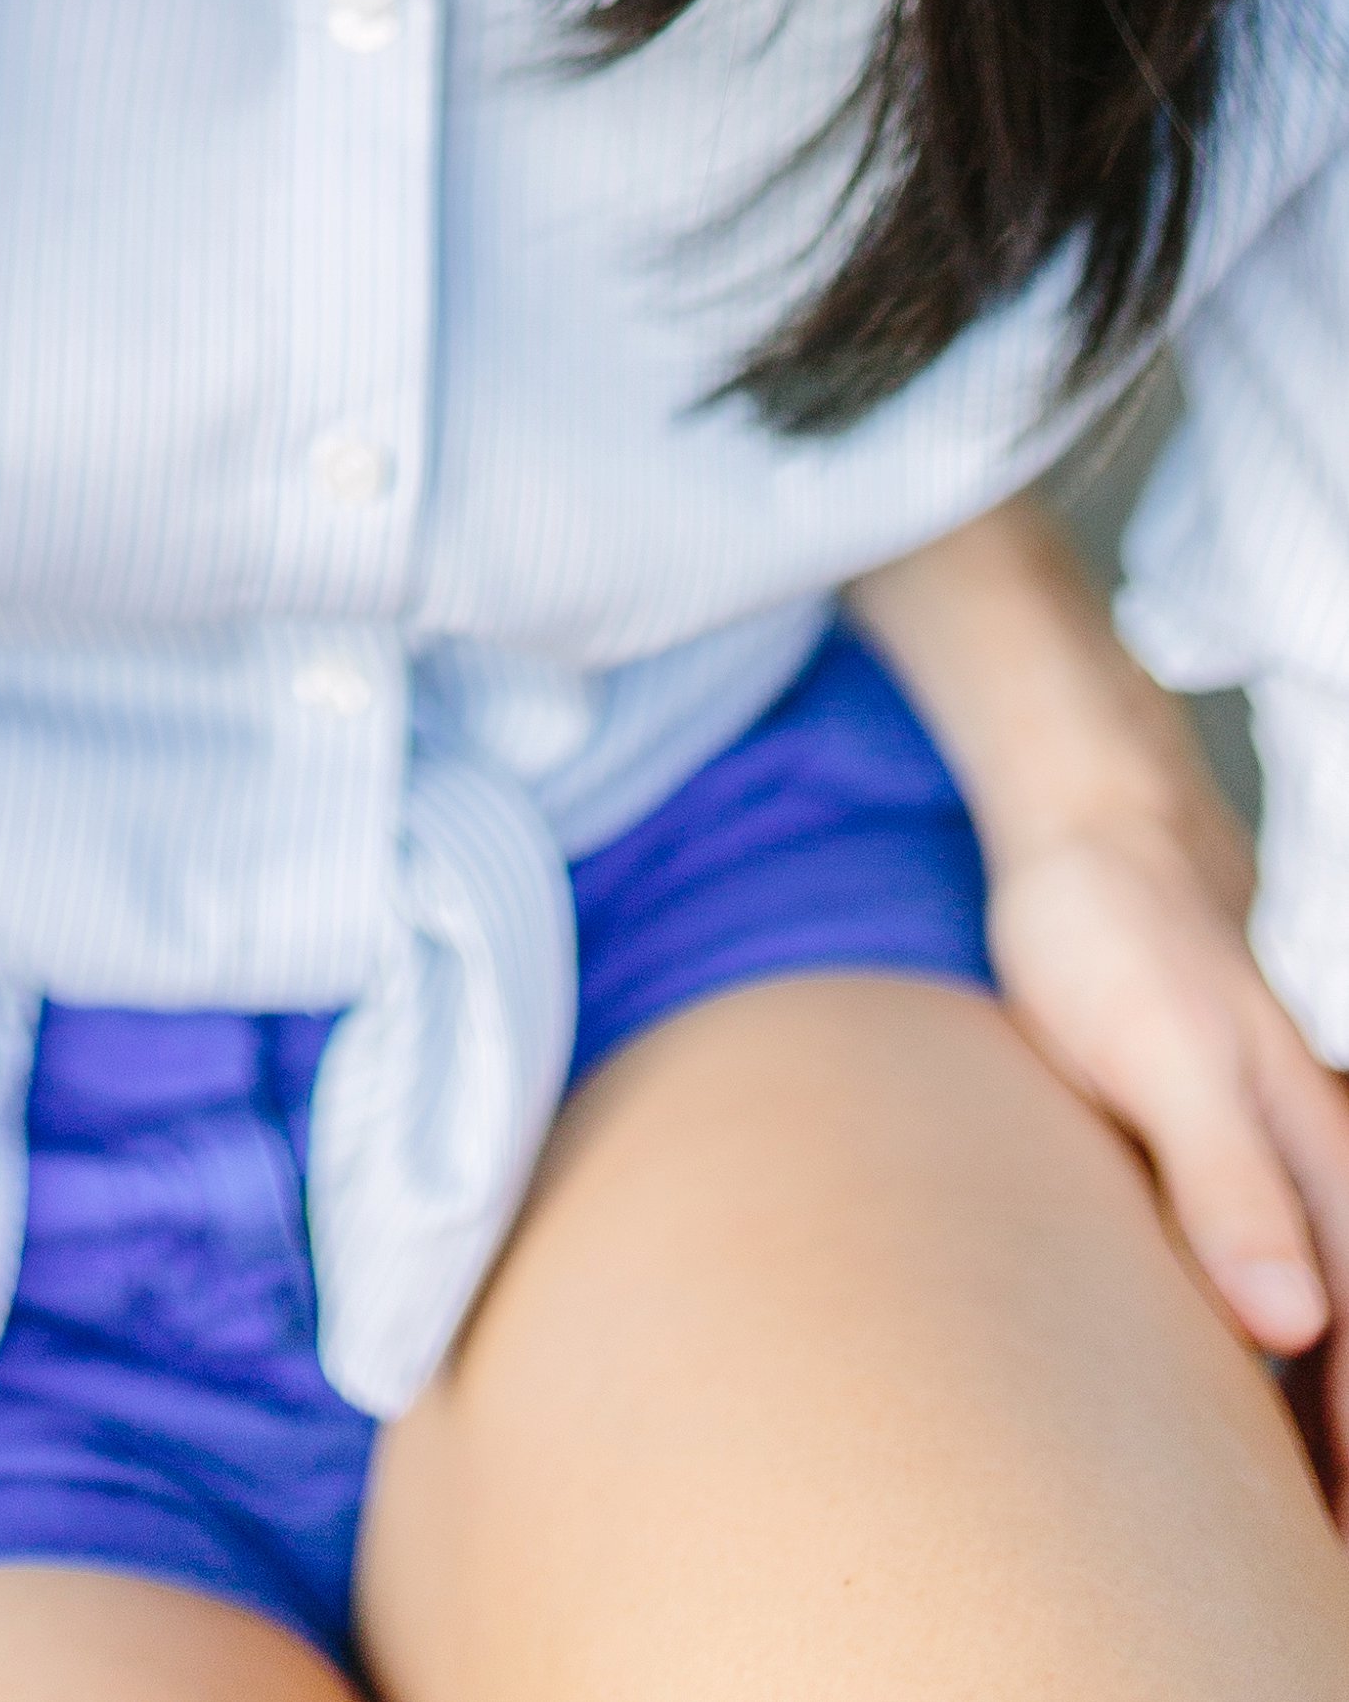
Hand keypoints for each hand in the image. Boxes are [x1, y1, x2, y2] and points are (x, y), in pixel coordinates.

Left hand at [985, 796, 1348, 1503]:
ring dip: (1322, 1417)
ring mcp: (1283, 1169)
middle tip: (1311, 1567)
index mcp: (1324, 1164)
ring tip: (1292, 1527)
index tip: (1333, 1547)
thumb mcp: (1162, 1057)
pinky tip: (1245, 1413)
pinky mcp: (1232, 1165)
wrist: (1090, 846)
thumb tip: (1291, 1323)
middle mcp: (1321, 1174)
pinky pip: (1283, 1286)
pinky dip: (1280, 1362)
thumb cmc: (1117, 944)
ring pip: (1331, 1322)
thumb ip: (1225, 1184)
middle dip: (1348, 1456)